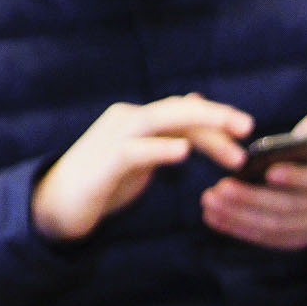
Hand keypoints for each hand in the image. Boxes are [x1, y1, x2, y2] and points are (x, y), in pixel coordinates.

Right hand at [31, 95, 252, 241]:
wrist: (57, 204)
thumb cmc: (106, 179)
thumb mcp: (145, 152)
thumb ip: (171, 130)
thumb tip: (196, 101)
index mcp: (140, 119)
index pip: (184, 111)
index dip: (217, 119)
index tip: (250, 131)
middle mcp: (127, 120)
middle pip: (177, 110)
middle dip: (215, 116)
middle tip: (249, 127)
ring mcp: (113, 139)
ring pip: (159, 122)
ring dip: (198, 131)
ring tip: (232, 148)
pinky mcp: (102, 164)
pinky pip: (133, 151)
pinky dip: (158, 149)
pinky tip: (183, 152)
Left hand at [201, 111, 306, 250]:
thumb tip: (297, 136)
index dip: (295, 177)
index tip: (268, 171)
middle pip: (290, 206)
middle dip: (253, 197)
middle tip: (221, 187)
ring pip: (276, 225)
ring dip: (239, 214)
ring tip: (209, 200)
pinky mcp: (298, 239)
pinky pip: (267, 238)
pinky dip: (239, 228)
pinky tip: (213, 217)